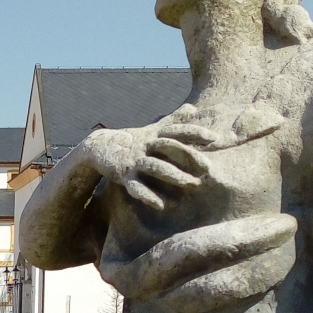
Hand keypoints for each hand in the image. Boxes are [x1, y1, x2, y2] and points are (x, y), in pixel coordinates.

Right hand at [72, 125, 208, 210]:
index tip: (214, 138)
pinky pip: (136, 187)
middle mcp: (145, 145)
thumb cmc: (132, 140)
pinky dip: (148, 196)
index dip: (194, 132)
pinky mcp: (123, 175)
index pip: (176, 131)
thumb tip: (193, 107)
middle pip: (168, 147)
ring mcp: (134, 160)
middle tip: (207, 167)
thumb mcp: (152, 129)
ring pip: (155, 167)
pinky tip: (161, 205)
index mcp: (154, 134)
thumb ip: (173, 121)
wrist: (98, 147)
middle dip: (188, 156)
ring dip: (173, 176)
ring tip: (191, 184)